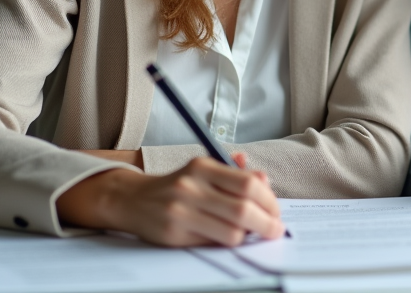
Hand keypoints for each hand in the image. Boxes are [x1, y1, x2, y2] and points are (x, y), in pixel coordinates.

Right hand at [57, 152, 283, 245]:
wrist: (134, 200)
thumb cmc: (179, 185)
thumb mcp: (205, 170)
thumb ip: (236, 174)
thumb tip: (265, 181)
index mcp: (202, 167)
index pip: (247, 184)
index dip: (269, 200)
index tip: (276, 212)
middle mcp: (190, 187)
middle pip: (242, 210)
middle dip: (266, 223)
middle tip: (275, 229)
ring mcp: (180, 212)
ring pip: (231, 232)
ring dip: (248, 236)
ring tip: (251, 234)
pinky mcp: (173, 234)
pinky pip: (212, 243)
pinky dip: (227, 242)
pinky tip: (230, 237)